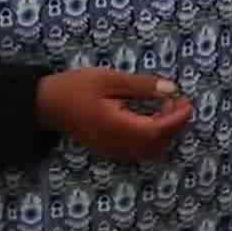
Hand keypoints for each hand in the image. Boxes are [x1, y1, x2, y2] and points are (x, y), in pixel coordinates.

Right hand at [36, 69, 192, 161]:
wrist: (45, 104)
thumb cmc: (75, 88)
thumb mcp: (109, 79)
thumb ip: (140, 85)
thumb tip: (171, 88)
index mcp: (117, 127)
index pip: (156, 131)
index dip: (177, 119)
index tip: (186, 101)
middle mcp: (116, 144)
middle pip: (156, 145)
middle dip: (174, 126)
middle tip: (179, 102)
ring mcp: (112, 149)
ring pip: (148, 151)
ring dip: (164, 133)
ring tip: (165, 107)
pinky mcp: (108, 148)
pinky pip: (138, 150)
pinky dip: (151, 136)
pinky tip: (150, 117)